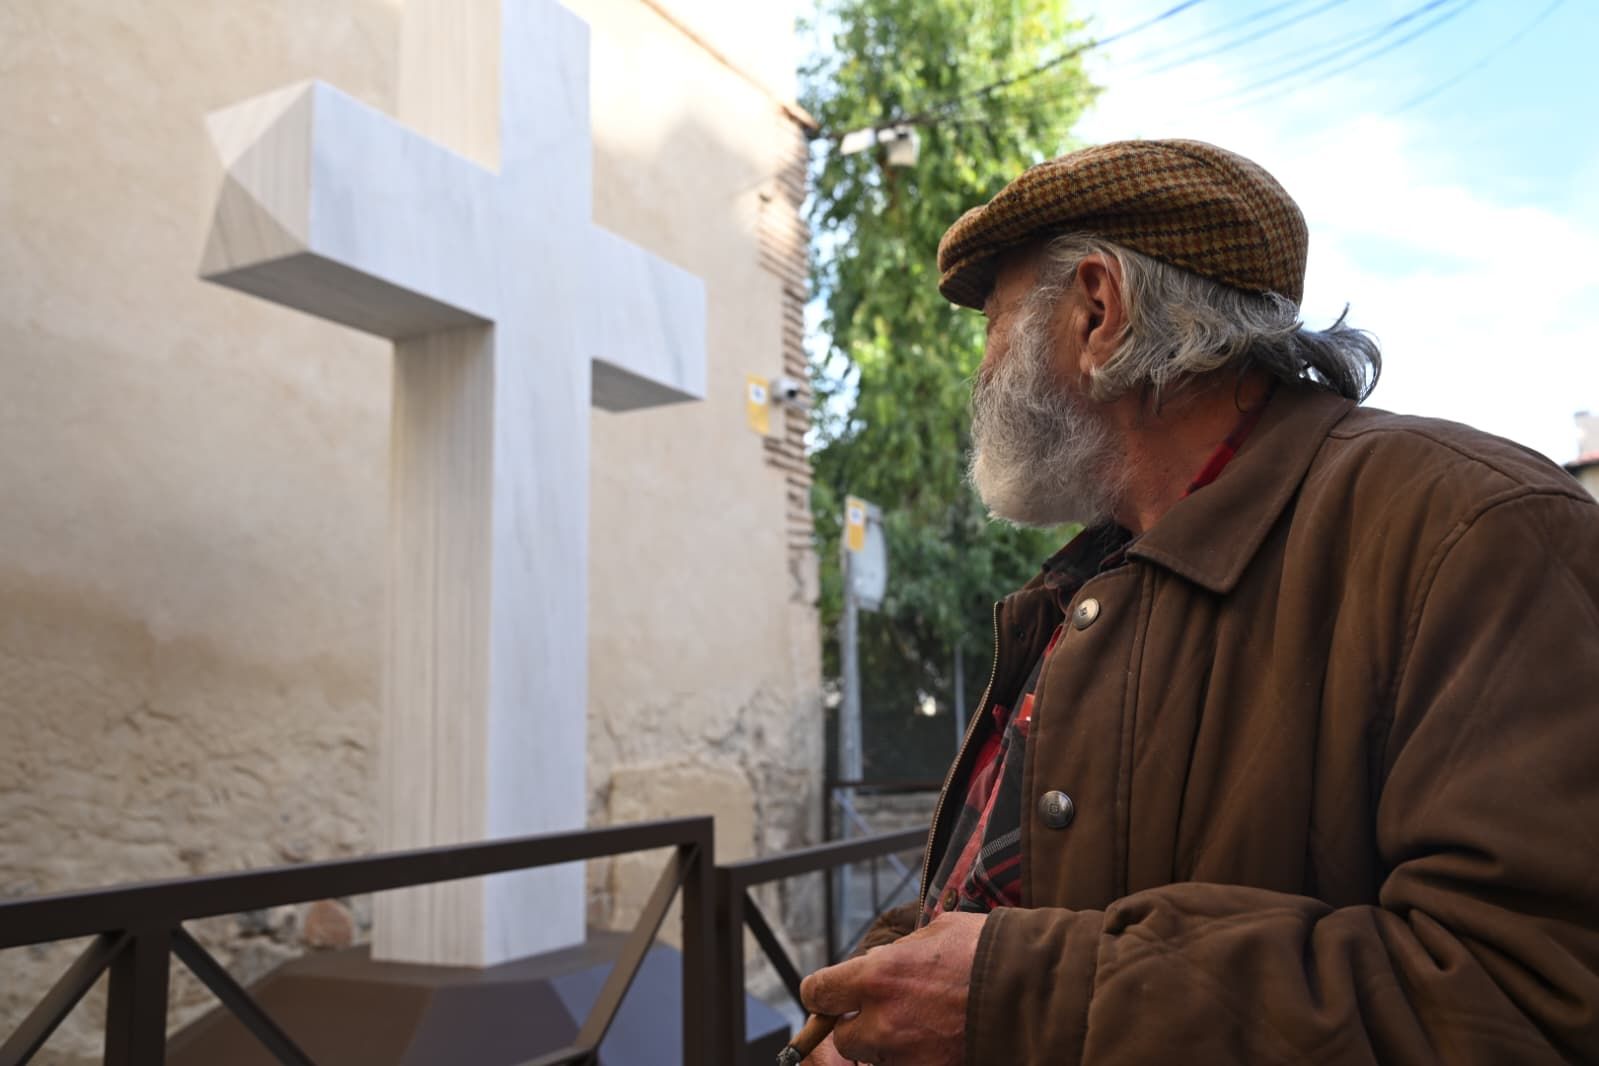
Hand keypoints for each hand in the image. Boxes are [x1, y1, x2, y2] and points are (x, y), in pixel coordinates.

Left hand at [799, 911, 985, 1065]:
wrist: (1035, 990)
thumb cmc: (987, 952)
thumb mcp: (935, 933)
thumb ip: (898, 953)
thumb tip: (881, 962)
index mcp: (878, 976)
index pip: (819, 992)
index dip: (824, 992)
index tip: (832, 993)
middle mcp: (884, 1021)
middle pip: (844, 1035)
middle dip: (858, 1024)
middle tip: (885, 1010)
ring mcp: (907, 1055)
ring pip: (876, 1057)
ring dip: (888, 1044)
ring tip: (921, 1024)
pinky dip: (916, 1056)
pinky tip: (939, 1039)